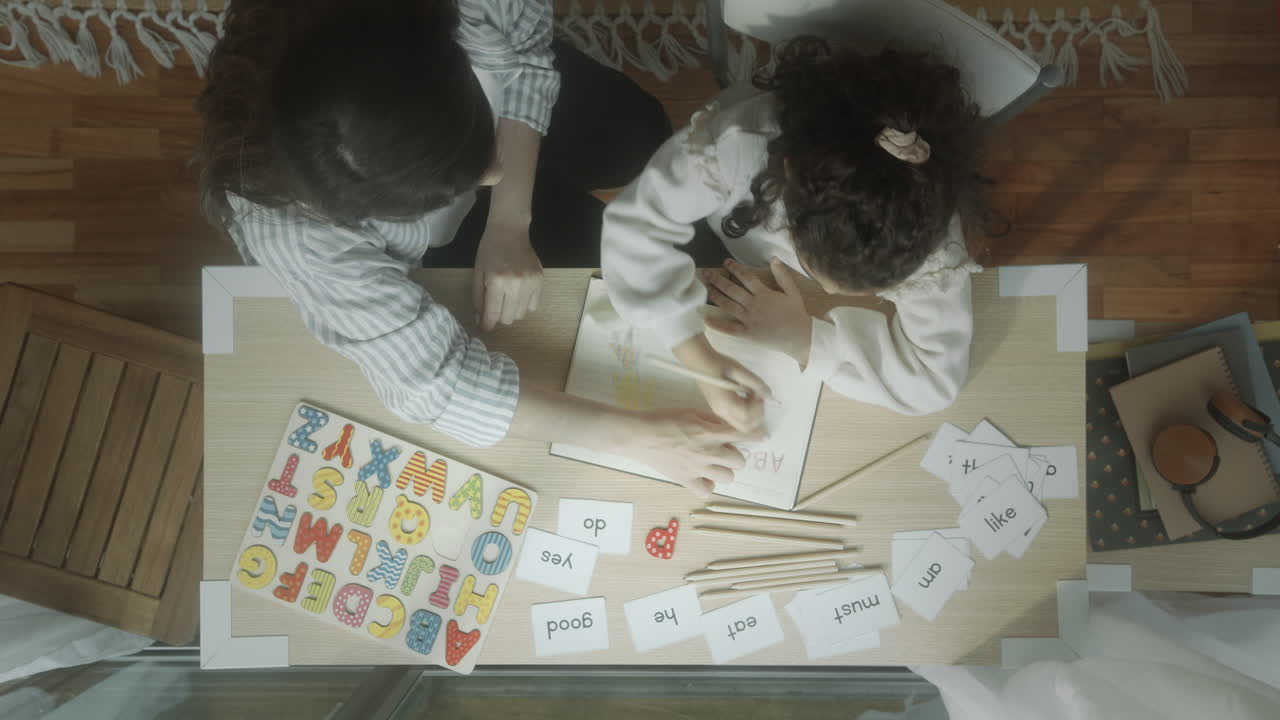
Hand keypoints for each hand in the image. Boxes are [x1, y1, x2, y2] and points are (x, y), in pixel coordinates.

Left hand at [473, 224, 542, 331]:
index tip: (484, 328)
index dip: (487, 325)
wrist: (510, 230)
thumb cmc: (489, 250)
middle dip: (499, 316)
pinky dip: (524, 304)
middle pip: (508, 318)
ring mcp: (530, 283)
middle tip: (495, 305)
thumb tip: (481, 320)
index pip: (493, 314)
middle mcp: (515, 284)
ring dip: (512, 310)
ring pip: (521, 314)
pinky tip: (519, 292)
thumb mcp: (478, 273)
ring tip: (507, 297)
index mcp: (496, 281)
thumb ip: (478, 298)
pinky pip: (533, 306)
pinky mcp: (540, 281)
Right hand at [619, 409, 761, 496]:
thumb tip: (725, 424)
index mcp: (710, 433)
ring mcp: (698, 469)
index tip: (761, 436)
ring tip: (713, 464)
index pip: (742, 435)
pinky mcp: (686, 480)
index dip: (755, 435)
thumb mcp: (690, 412)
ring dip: (724, 470)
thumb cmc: (663, 419)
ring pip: (728, 477)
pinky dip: (707, 485)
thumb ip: (711, 420)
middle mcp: (708, 453)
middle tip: (724, 450)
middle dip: (735, 454)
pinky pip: (706, 491)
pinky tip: (702, 477)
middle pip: (739, 461)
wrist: (640, 436)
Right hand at [672, 334, 771, 432]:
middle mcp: (722, 412)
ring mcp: (719, 412)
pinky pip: (737, 419)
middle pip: (746, 427)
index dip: (759, 407)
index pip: (749, 417)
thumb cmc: (718, 363)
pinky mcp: (719, 410)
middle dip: (758, 414)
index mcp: (726, 403)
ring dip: (752, 414)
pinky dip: (746, 413)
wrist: (699, 361)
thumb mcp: (740, 370)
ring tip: (750, 395)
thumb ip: (756, 383)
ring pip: (742, 425)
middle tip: (757, 396)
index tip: (759, 392)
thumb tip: (769, 395)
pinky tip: (744, 397)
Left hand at [705, 258, 811, 365]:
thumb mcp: (793, 292)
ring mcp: (750, 320)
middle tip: (707, 273)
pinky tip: (706, 318)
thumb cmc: (796, 314)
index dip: (734, 268)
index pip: (746, 277)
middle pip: (732, 289)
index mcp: (764, 294)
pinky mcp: (748, 334)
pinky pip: (730, 328)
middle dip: (718, 279)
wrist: (800, 338)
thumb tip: (774, 259)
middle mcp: (754, 305)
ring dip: (715, 296)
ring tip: (706, 288)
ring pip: (728, 305)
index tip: (726, 262)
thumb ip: (782, 275)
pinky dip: (717, 324)